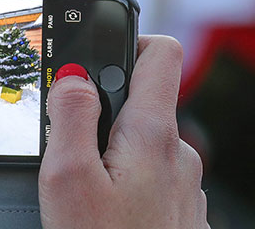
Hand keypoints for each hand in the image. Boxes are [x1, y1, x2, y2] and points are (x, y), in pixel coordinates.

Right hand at [39, 37, 206, 228]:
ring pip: (148, 150)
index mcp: (154, 135)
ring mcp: (186, 188)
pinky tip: (110, 214)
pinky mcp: (183, 215)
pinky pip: (157, 185)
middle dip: (107, 119)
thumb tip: (74, 75)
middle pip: (145, 107)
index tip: (97, 62)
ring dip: (119, 160)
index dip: (129, 43)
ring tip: (90, 194)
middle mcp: (180, 156)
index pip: (162, 52)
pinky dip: (132, 190)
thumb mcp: (68, 180)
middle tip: (74, 154)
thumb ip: (71, 118)